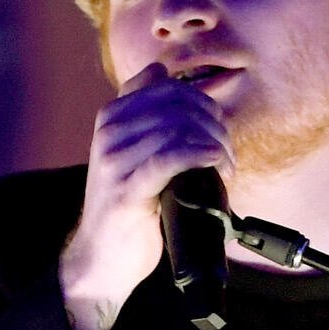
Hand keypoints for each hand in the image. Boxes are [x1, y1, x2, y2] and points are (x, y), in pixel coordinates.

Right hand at [59, 62, 230, 329]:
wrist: (101, 256)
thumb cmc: (128, 205)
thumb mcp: (130, 150)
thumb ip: (146, 116)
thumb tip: (166, 72)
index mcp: (111, 115)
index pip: (167, 85)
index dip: (202, 103)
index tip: (217, 129)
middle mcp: (109, 131)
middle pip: (178, 106)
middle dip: (214, 126)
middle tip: (227, 154)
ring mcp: (114, 159)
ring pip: (179, 130)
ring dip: (214, 146)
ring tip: (224, 168)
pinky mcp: (126, 189)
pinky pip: (171, 157)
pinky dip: (201, 156)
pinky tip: (215, 164)